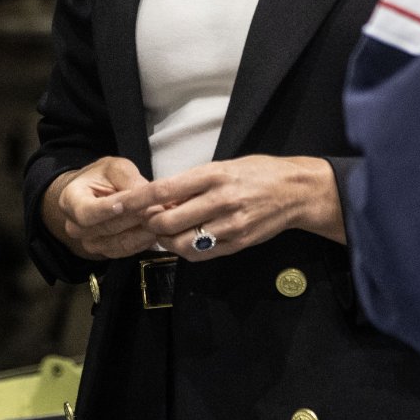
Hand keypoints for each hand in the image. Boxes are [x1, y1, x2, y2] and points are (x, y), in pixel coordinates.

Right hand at [43, 156, 159, 259]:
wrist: (94, 193)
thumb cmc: (103, 178)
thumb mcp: (115, 168)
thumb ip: (129, 180)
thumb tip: (151, 194)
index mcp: (71, 201)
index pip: (88, 211)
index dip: (111, 208)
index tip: (134, 201)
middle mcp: (76, 227)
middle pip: (108, 227)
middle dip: (137, 217)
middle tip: (162, 207)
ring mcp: (90, 243)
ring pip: (120, 242)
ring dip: (145, 231)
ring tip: (165, 218)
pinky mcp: (106, 252)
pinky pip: (128, 251)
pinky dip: (145, 241)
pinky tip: (159, 229)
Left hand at [119, 155, 345, 260]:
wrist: (297, 191)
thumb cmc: (259, 173)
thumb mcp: (225, 165)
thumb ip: (193, 182)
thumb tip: (161, 198)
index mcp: (215, 175)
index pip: (166, 190)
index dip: (139, 200)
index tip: (122, 204)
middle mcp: (222, 200)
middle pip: (168, 222)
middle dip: (152, 224)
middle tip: (150, 220)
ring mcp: (231, 225)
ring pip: (182, 243)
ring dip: (167, 240)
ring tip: (168, 232)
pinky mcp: (238, 243)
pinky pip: (201, 254)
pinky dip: (187, 249)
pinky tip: (186, 240)